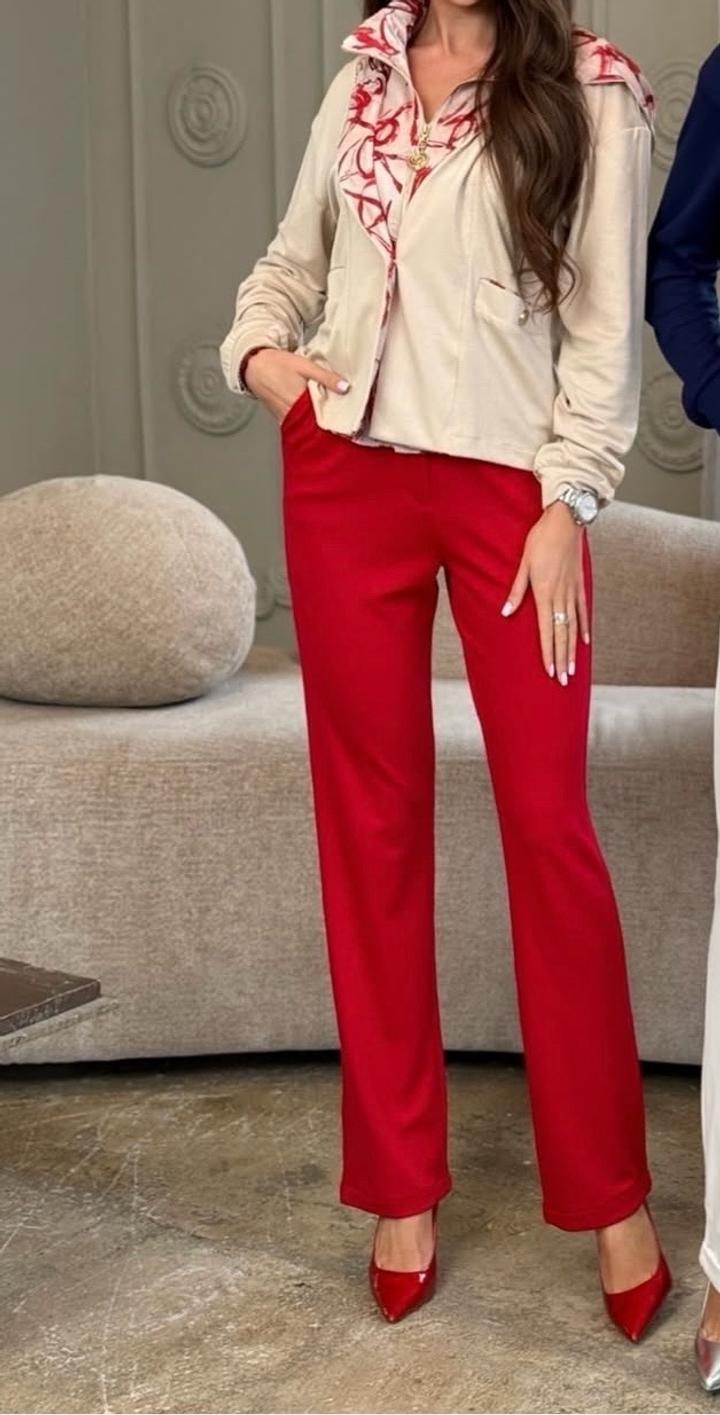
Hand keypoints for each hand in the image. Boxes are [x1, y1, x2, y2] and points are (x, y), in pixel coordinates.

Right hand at [243, 348, 350, 421]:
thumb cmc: (277, 364)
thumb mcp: (305, 365)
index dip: (338, 419)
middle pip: (318, 424)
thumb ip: (326, 377)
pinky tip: (316, 415)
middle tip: (344, 418)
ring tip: (332, 417)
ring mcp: (287, 419)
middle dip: (331, 422)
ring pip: (308, 426)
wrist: (255, 366)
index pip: (325, 418)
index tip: (350, 418)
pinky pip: (299, 424)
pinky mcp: (283, 419)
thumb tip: (345, 387)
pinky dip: (308, 421)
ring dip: (320, 422)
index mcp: (300, 402)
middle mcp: (292, 414)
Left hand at [501, 501, 590, 684]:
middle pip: (561, 634)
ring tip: (573, 669)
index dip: (547, 653)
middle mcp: (561, 596)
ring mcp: (573, 591)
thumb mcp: (523, 563)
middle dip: (561, 659)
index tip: (549, 672)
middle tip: (563, 681)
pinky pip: (582, 611)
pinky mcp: (580, 583)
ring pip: (573, 627)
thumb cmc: (540, 539)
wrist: (565, 519)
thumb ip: (516, 591)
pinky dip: (583, 627)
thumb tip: (504, 613)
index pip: (546, 631)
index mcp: (545, 593)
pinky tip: (585, 642)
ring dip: (572, 650)